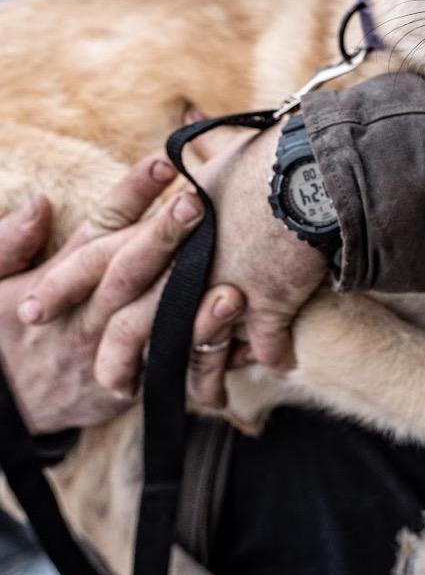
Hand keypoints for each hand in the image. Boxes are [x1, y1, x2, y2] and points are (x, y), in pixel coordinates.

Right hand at [4, 155, 246, 430]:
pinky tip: (250, 346)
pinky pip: (178, 374)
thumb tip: (39, 204)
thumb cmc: (5, 332)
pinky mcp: (136, 385)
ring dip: (196, 313)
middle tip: (201, 204)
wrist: (6, 412)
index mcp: (60, 280)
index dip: (131, 195)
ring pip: (158, 330)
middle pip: (131, 271)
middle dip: (165, 238)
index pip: (99, 229)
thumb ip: (7, 246)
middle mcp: (92, 315)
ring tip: (234, 293)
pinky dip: (213, 361)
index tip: (165, 162)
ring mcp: (116, 354)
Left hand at [23, 123, 327, 403]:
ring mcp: (222, 293)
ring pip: (194, 352)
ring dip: (197, 380)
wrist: (312, 177)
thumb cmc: (271, 157)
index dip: (64, 286)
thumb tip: (191, 109)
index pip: (95, 260)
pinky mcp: (265, 307)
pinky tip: (277, 364)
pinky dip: (273, 355)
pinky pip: (266, 345)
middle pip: (133, 324)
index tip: (36, 308)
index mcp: (162, 228)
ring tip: (201, 399)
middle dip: (116, 359)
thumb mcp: (228, 146)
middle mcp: (183, 267)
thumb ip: (205, 143)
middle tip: (107, 383)